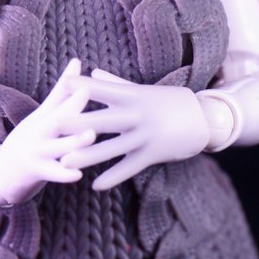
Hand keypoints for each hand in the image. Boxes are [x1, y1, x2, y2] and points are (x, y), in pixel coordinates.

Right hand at [0, 59, 96, 204]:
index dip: (70, 86)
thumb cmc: (32, 140)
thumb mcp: (43, 116)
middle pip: (55, 117)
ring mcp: (35, 151)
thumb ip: (62, 92)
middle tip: (86, 93)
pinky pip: (51, 173)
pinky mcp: (34, 172)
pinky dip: (64, 174)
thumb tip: (78, 60)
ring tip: (91, 136)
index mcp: (43, 117)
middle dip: (71, 106)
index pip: (57, 98)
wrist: (1, 173)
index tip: (85, 75)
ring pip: (56, 146)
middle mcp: (37, 131)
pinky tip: (78, 174)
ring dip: (73, 141)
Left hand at [59, 68, 209, 189]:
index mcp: (134, 96)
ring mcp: (145, 136)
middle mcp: (137, 115)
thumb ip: (117, 84)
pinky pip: (129, 168)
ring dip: (87, 156)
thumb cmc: (171, 101)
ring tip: (65, 163)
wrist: (206, 120)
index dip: (84, 86)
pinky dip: (113, 177)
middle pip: (103, 120)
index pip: (104, 89)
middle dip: (78, 123)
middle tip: (52, 126)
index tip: (62, 83)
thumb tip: (93, 73)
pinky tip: (96, 185)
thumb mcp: (146, 90)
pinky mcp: (153, 154)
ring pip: (111, 148)